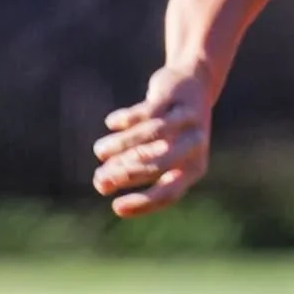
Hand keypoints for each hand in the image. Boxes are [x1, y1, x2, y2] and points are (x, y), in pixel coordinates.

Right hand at [92, 68, 213, 215]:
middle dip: (125, 174)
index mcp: (194, 168)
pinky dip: (126, 119)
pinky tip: (111, 123)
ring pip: (150, 135)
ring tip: (99, 151)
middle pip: (157, 164)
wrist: (193, 86)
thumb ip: (134, 169)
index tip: (116, 208)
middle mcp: (195, 145)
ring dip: (120, 145)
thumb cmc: (170, 131)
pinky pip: (146, 111)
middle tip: (99, 180)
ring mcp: (186, 120)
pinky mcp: (173, 97)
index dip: (143, 203)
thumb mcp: (159, 153)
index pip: (169, 193)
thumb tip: (101, 184)